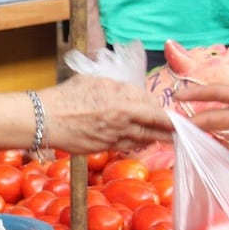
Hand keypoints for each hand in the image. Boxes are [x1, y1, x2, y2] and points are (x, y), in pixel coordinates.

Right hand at [43, 74, 174, 155]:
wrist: (45, 119)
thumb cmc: (67, 96)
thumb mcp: (96, 81)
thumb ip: (119, 88)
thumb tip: (133, 93)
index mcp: (123, 102)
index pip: (154, 108)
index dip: (165, 112)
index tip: (174, 114)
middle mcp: (122, 122)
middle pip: (154, 127)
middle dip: (170, 129)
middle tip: (183, 130)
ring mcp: (113, 137)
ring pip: (142, 139)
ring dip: (156, 138)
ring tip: (167, 137)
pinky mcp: (103, 148)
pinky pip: (125, 145)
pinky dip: (136, 142)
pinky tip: (140, 140)